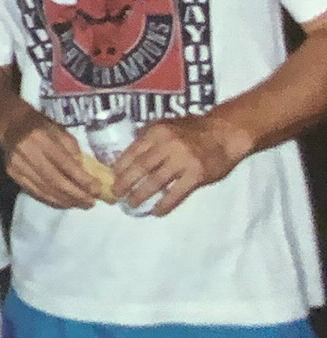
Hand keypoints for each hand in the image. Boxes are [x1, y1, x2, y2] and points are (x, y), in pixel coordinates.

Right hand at [0, 106, 98, 209]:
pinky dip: (52, 200)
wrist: (11, 126)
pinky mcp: (13, 175)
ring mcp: (18, 165)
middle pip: (54, 180)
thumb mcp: (60, 131)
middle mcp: (27, 153)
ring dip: (65, 200)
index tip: (97, 190)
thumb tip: (85, 174)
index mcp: (41, 138)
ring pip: (44, 189)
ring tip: (80, 204)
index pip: (64, 163)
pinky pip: (35, 192)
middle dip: (75, 194)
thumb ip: (73, 150)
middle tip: (90, 202)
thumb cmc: (41, 127)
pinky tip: (64, 203)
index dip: (82, 179)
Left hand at [112, 114, 248, 215]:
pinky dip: (165, 205)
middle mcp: (168, 145)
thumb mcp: (167, 125)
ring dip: (140, 195)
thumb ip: (148, 137)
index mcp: (157, 132)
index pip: (132, 152)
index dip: (119, 167)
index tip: (110, 178)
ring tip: (131, 204)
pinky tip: (156, 211)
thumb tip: (125, 154)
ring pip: (155, 182)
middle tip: (116, 194)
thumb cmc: (193, 130)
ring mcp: (183, 160)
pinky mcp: (197, 175)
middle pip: (140, 168)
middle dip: (125, 183)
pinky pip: (176, 194)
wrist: (226, 133)